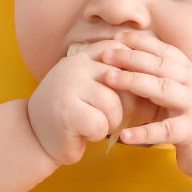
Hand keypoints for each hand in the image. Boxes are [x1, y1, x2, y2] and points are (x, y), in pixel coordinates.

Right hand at [27, 39, 153, 164]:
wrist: (34, 137)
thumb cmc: (70, 113)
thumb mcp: (89, 84)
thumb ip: (112, 71)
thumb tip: (157, 68)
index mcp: (83, 56)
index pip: (123, 54)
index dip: (134, 75)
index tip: (133, 92)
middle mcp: (75, 66)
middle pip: (124, 81)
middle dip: (125, 104)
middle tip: (108, 115)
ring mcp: (69, 87)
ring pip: (114, 105)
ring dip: (110, 122)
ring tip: (92, 124)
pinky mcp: (67, 112)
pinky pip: (101, 124)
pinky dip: (96, 134)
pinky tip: (81, 133)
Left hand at [101, 32, 191, 177]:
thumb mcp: (184, 92)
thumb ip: (163, 79)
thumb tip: (128, 67)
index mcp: (189, 73)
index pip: (164, 51)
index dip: (141, 42)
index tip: (117, 36)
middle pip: (160, 65)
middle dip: (131, 57)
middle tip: (105, 54)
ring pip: (162, 89)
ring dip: (133, 81)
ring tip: (108, 79)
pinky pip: (165, 130)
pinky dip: (144, 133)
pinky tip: (124, 135)